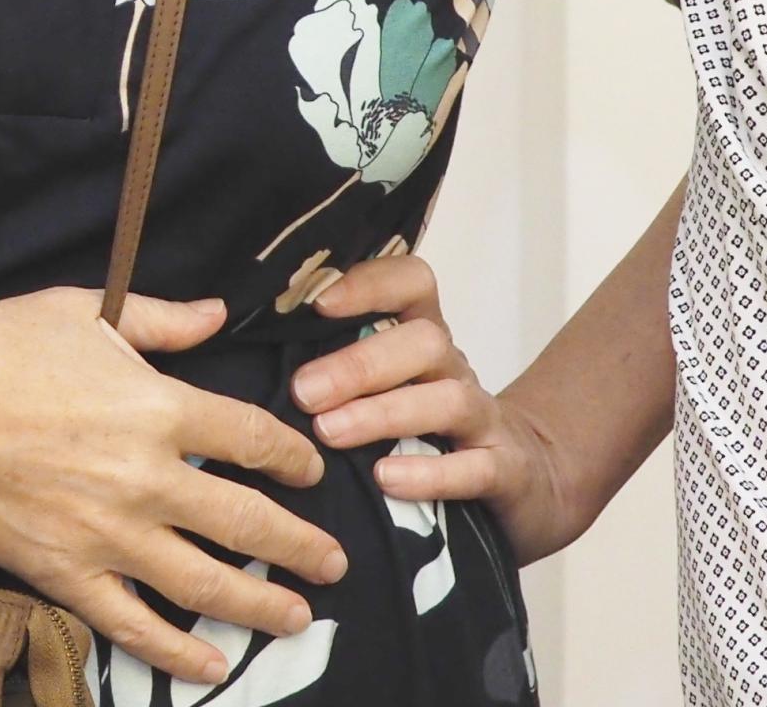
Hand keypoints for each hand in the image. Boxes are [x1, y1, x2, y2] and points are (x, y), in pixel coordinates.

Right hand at [0, 287, 346, 686]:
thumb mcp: (79, 312)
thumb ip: (158, 319)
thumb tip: (216, 314)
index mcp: (158, 407)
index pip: (254, 438)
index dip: (293, 458)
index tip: (309, 470)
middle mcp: (146, 478)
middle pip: (249, 521)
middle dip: (302, 546)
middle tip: (335, 563)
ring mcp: (108, 535)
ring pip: (206, 584)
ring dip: (261, 605)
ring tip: (297, 618)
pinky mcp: (67, 574)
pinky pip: (135, 625)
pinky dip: (178, 653)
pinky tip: (211, 667)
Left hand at [291, 251, 594, 560]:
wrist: (524, 482)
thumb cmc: (427, 433)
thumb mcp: (385, 390)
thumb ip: (333, 367)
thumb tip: (243, 349)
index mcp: (422, 337)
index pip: (411, 283)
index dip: (369, 283)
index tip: (317, 303)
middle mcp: (454, 368)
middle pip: (423, 340)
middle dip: (358, 364)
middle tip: (304, 392)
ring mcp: (485, 419)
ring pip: (447, 398)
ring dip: (384, 413)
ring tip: (331, 433)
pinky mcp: (506, 470)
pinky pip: (475, 466)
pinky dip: (431, 473)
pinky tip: (387, 479)